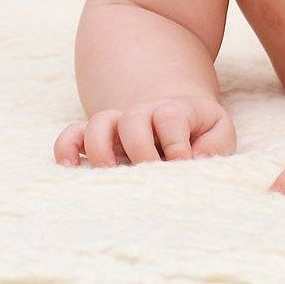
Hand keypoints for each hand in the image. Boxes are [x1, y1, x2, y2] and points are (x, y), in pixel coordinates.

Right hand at [54, 95, 235, 167]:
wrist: (175, 115)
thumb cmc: (199, 130)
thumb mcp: (218, 131)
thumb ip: (215, 144)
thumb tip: (197, 162)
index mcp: (175, 110)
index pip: (170, 117)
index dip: (175, 143)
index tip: (183, 164)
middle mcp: (142, 114)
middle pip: (132, 119)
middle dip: (139, 149)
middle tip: (148, 173)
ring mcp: (117, 125)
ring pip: (99, 123)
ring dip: (100, 148)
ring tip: (108, 173)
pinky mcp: (97, 138)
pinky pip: (72, 134)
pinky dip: (66, 148)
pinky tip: (69, 169)